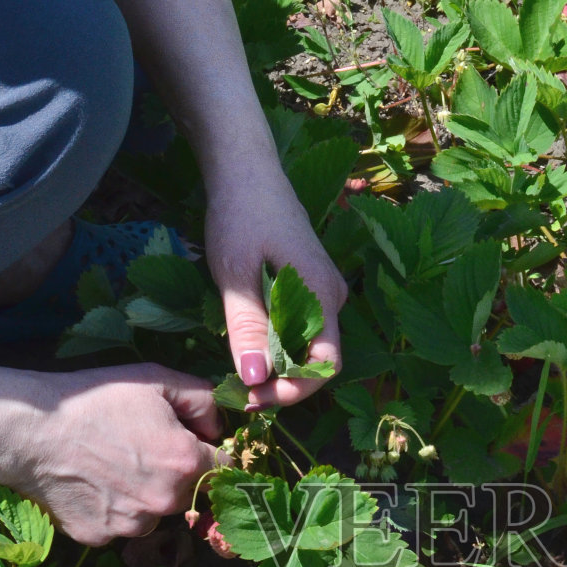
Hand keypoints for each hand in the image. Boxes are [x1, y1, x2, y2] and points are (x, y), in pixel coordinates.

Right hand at [14, 365, 222, 544]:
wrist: (30, 429)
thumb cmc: (94, 399)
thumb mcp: (155, 380)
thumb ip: (203, 400)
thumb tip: (218, 427)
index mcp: (187, 464)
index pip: (222, 466)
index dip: (206, 450)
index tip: (186, 440)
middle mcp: (166, 503)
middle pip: (188, 492)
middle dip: (174, 473)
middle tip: (138, 447)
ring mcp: (132, 526)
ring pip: (153, 512)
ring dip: (144, 494)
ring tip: (111, 465)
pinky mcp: (101, 537)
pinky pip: (118, 524)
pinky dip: (111, 508)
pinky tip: (91, 483)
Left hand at [205, 162, 347, 408]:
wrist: (244, 170)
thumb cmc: (240, 215)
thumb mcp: (235, 274)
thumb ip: (247, 327)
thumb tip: (255, 378)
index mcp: (322, 295)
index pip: (325, 365)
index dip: (295, 390)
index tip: (255, 396)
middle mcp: (332, 297)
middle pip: (317, 358)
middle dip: (282, 382)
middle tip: (238, 392)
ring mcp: (322, 291)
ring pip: (306, 344)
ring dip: (277, 365)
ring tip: (237, 373)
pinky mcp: (308, 285)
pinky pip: (299, 327)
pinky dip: (275, 344)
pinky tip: (247, 345)